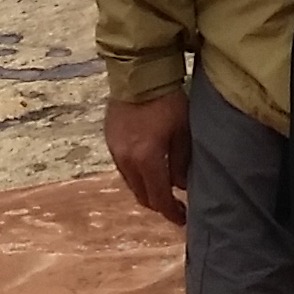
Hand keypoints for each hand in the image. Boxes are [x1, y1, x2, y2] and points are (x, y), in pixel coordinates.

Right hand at [103, 91, 190, 225]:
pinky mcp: (110, 140)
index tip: (183, 219)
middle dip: (158, 204)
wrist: (138, 74)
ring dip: (146, 189)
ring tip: (162, 187)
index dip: (171, 212)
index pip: (158, 197)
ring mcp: (115, 150)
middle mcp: (126, 160)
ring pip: (131, 183)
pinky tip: (148, 167)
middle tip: (174, 205)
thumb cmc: (167, 100)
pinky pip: (124, 167)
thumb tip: (182, 186)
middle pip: (142, 195)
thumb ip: (182, 162)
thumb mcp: (183, 131)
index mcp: (146, 159)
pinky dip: (136, 174)